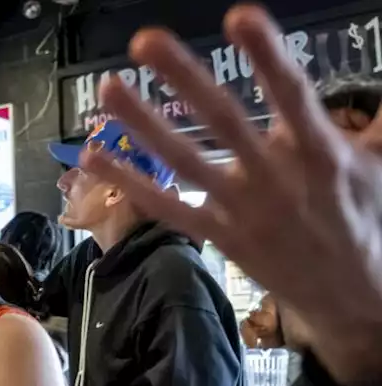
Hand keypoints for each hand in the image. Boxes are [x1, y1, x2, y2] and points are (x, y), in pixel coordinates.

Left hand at [82, 4, 381, 385]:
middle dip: (184, 78)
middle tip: (146, 42)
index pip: (291, 94)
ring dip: (142, 125)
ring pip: (184, 162)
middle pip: (222, 121)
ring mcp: (242, 209)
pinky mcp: (220, 235)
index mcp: (321, 152)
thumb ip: (376, 122)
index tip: (240, 17)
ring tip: (108, 88)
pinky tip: (93, 157)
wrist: (357, 297)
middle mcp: (276, 178)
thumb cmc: (369, 219)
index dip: (267, 56)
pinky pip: (167, 207)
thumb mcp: (380, 164)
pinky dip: (129, 183)